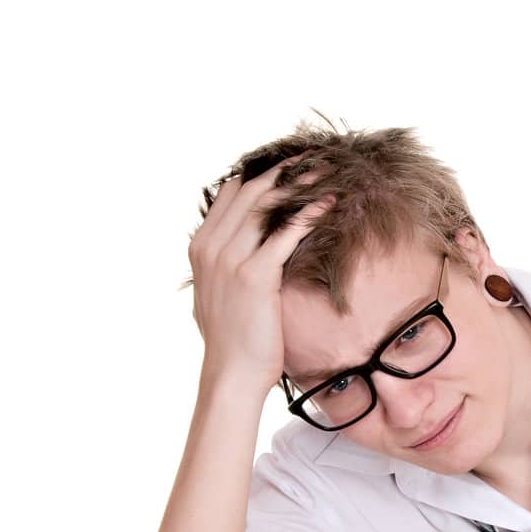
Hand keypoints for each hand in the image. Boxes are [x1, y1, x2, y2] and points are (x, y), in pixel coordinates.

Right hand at [187, 155, 333, 392]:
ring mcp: (230, 259)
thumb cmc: (232, 340)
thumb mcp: (216, 295)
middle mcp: (211, 247)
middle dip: (282, 171)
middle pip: (250, 193)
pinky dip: (309, 213)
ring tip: (325, 171)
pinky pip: (286, 233)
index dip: (260, 176)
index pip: (230, 196)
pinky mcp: (255, 275)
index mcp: (200, 247)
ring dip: (299, 184)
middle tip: (311, 158)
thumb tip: (234, 255)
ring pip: (267, 206)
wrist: (231, 373)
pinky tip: (330, 202)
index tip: (287, 165)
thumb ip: (222, 267)